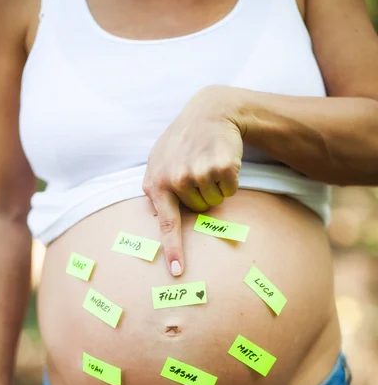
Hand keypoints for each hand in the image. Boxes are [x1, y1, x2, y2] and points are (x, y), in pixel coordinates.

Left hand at [142, 85, 243, 276]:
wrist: (209, 112)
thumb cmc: (182, 140)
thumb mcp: (158, 160)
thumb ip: (154, 187)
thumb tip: (155, 215)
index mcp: (157, 182)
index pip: (167, 225)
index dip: (173, 250)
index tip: (178, 272)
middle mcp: (176, 180)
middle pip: (198, 211)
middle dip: (202, 195)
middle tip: (198, 169)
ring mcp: (198, 173)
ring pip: (214, 202)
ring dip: (214, 186)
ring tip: (207, 162)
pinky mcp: (221, 167)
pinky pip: (229, 191)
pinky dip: (229, 179)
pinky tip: (221, 159)